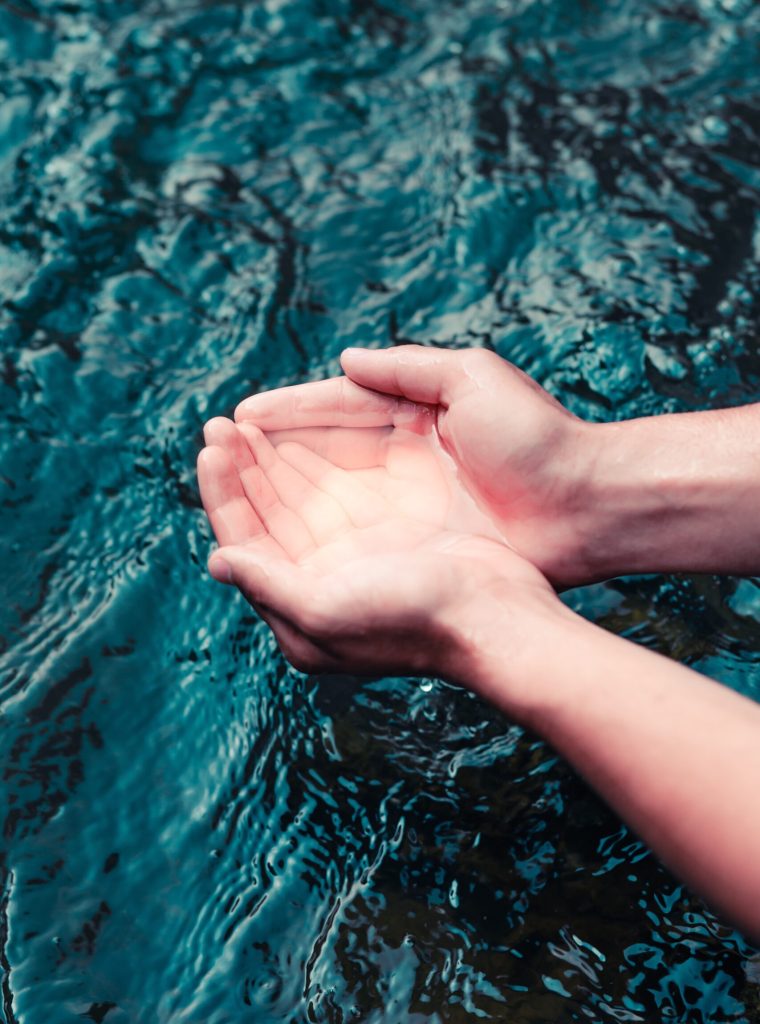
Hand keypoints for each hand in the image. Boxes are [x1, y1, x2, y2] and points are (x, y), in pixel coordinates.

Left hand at [197, 416, 557, 685]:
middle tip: (219, 425)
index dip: (222, 494)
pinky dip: (311, 468)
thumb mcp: (324, 611)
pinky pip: (333, 494)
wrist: (492, 616)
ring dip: (270, 464)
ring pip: (296, 502)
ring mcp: (351, 558)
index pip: (242, 542)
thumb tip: (216, 562)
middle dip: (240, 470)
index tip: (210, 448)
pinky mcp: (383, 536)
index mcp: (295, 608)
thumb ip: (267, 584)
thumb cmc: (410, 619)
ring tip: (245, 425)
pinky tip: (296, 441)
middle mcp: (316, 584)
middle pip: (265, 517)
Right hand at [234, 346, 599, 586]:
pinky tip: (277, 529)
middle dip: (271, 449)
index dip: (288, 411)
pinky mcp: (416, 538)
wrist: (586, 508)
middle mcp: (404, 454)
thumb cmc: (537, 439)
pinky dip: (312, 526)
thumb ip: (407, 369)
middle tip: (218, 449)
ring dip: (281, 486)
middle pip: (322, 448)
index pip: (336, 406)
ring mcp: (408, 499)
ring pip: (328, 490)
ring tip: (231, 484)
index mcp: (415, 410)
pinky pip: (351, 529)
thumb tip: (346, 360)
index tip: (239, 417)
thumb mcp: (474, 380)